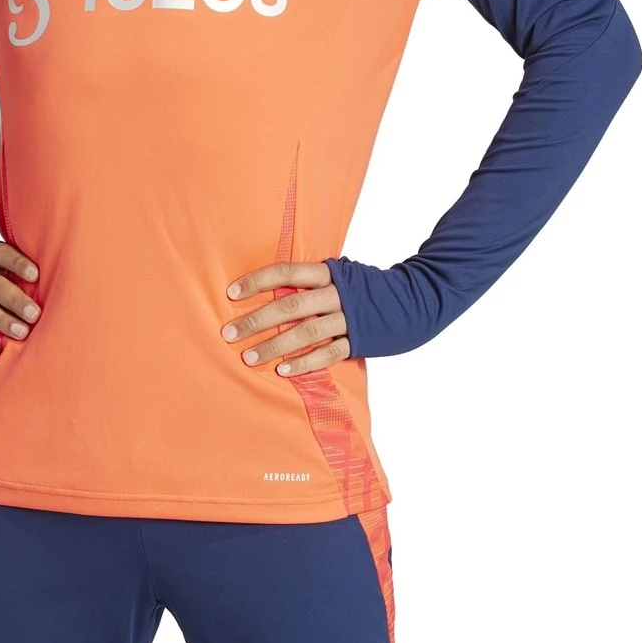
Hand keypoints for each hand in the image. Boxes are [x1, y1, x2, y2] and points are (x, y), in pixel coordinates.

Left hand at [220, 261, 350, 374]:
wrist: (412, 301)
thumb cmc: (362, 287)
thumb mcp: (339, 274)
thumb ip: (310, 280)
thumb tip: (268, 288)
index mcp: (329, 272)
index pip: (286, 271)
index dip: (258, 281)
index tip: (231, 293)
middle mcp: (338, 294)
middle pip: (291, 305)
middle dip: (257, 320)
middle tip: (229, 333)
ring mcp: (349, 318)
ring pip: (306, 333)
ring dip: (274, 346)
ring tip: (248, 358)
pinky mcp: (359, 341)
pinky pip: (328, 355)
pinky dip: (304, 363)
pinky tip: (282, 371)